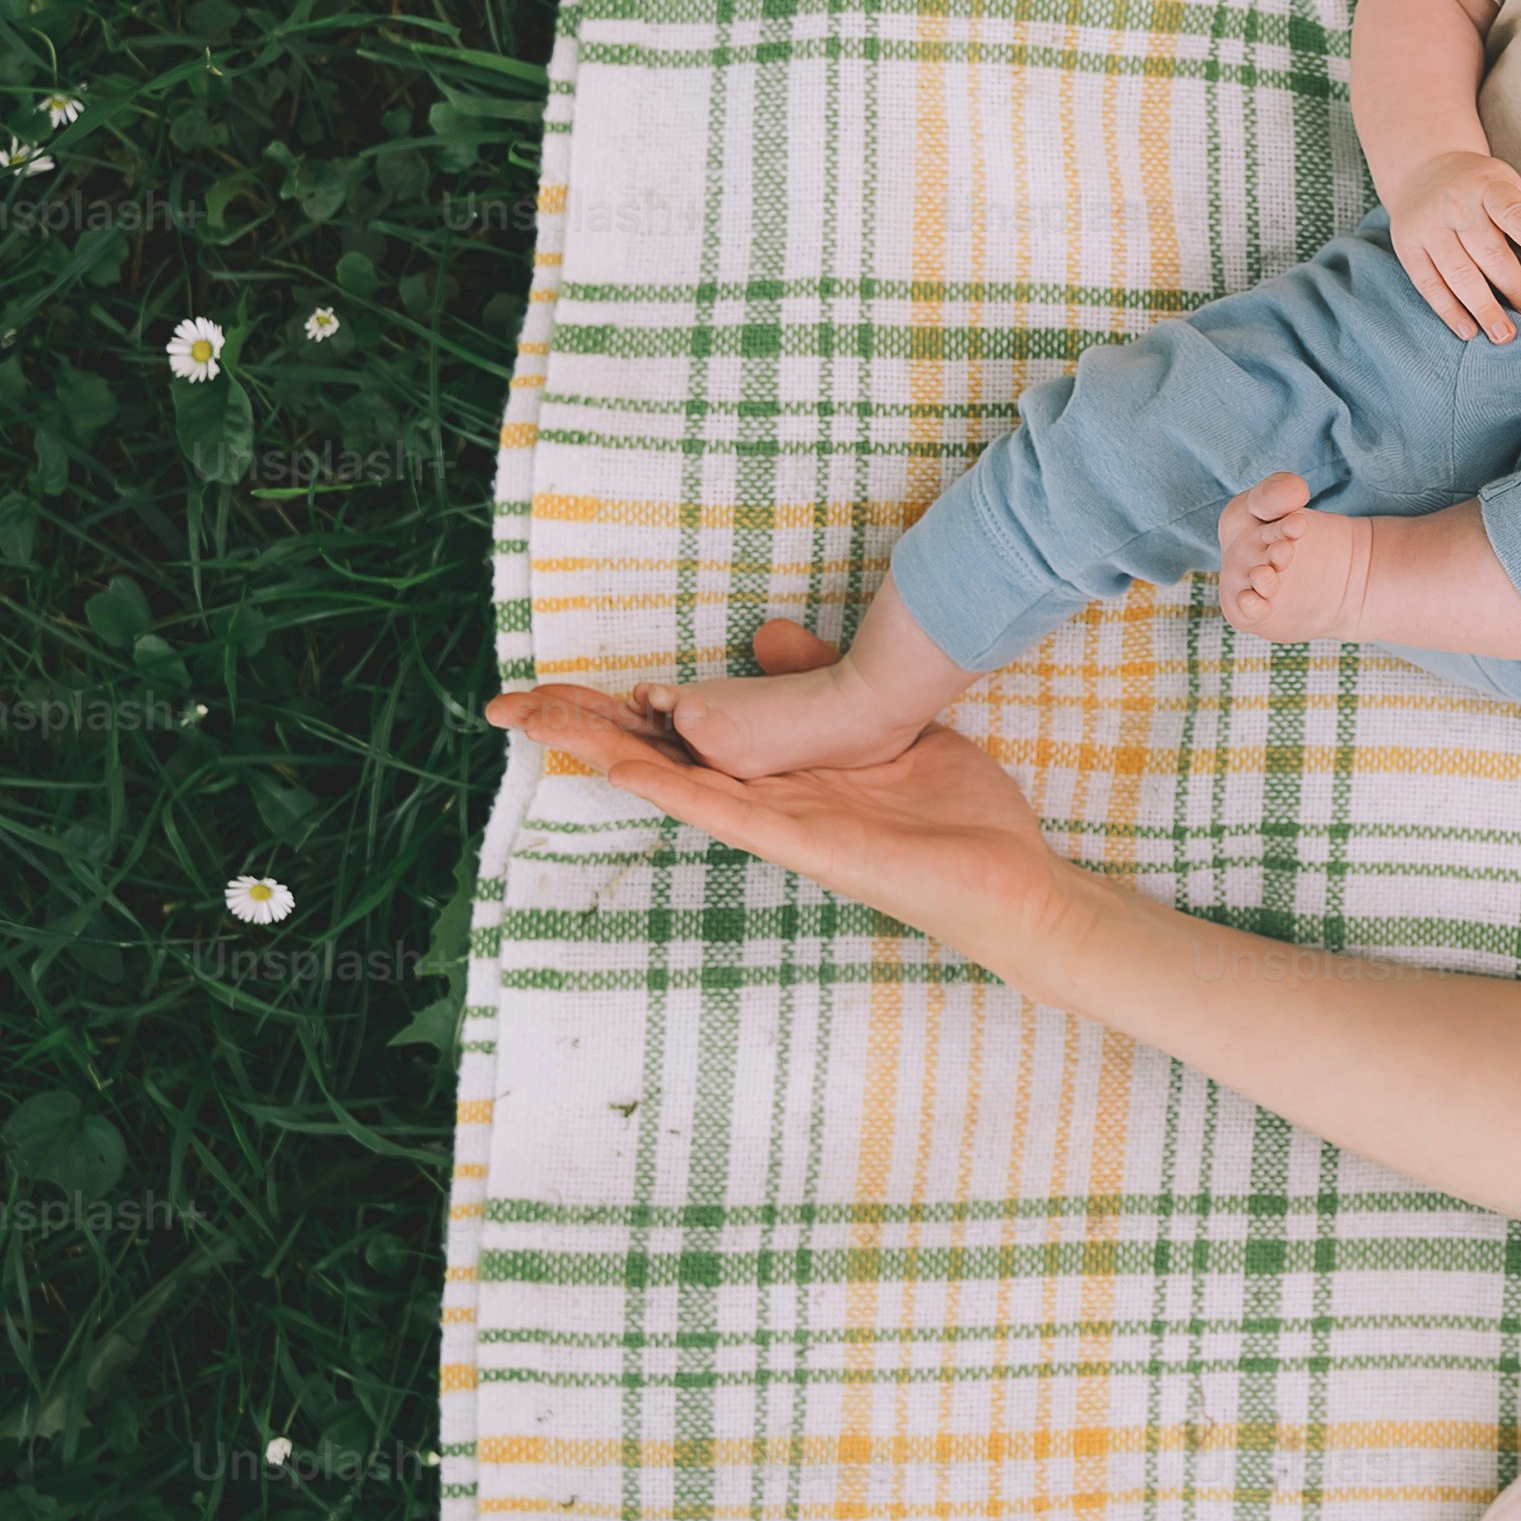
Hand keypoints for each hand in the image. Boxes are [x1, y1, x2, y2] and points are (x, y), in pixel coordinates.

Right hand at [484, 621, 1080, 976]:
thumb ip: (823, 686)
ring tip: (537, 723)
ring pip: (674, 781)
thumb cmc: (954, 819)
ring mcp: (782, 825)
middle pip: (657, 756)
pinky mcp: (807, 843)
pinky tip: (624, 767)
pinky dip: (675, 787)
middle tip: (507, 703)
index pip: (684, 738)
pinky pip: (729, 810)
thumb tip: (765, 637)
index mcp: (782, 777)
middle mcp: (769, 802)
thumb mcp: (885, 728)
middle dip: (583, 728)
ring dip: (605, 751)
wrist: (1012, 883)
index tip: (556, 689)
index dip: (620, 711)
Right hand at [1385, 148, 1520, 341]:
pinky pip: (1429, 284)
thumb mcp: (1508, 190)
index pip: (1512, 212)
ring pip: (1458, 272)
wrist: (1423, 169)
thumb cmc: (1480, 190)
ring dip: (1483, 308)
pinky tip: (1469, 331)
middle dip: (1513, 286)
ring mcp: (1427, 226)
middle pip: (1487, 250)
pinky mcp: (1407, 247)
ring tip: (1504, 334)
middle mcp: (1455, 204)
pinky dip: (1449, 311)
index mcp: (1488, 186)